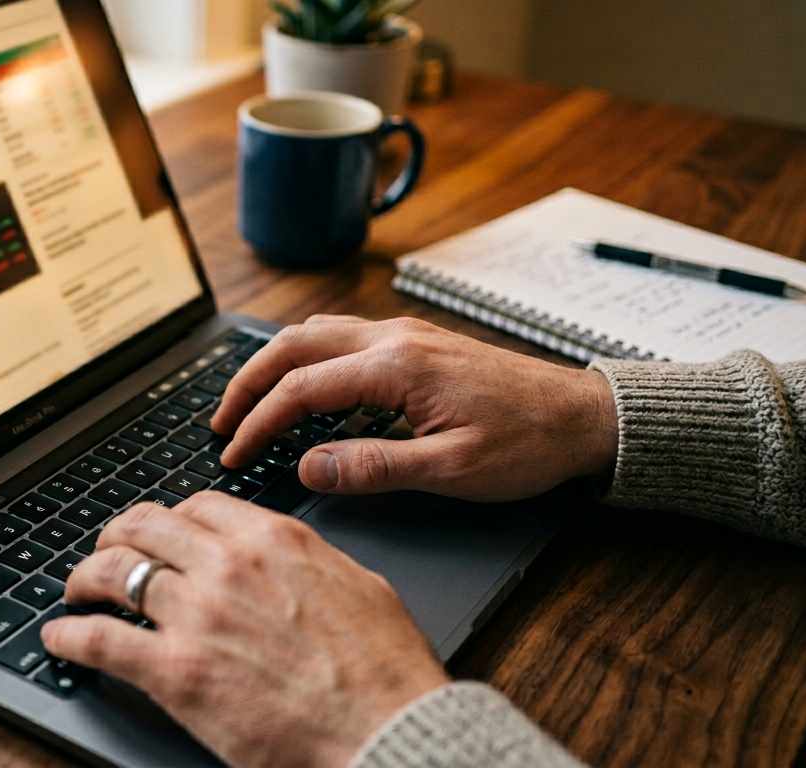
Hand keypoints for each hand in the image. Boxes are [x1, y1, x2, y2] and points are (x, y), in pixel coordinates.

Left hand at [41, 493, 448, 767]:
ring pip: (112, 572)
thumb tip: (290, 556)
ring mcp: (197, 616)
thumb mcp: (358, 587)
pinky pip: (98, 639)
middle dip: (115, 537)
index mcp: (273, 541)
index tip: (160, 534)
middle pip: (142, 526)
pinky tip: (60, 638)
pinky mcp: (175, 672)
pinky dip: (68, 636)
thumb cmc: (385, 673)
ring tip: (77, 592)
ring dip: (84, 580)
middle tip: (106, 553)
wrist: (388, 733)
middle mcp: (227, 566)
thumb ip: (310, 561)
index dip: (168, 519)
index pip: (197, 505)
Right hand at [213, 315, 618, 501]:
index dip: (258, 423)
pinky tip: (304, 389)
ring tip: (249, 404)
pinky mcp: (415, 343)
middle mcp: (394, 338)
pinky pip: (340, 337)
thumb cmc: (528, 444)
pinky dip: (306, 359)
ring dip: (273, 365)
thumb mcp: (451, 471)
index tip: (233, 453)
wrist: (585, 416)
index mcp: (397, 366)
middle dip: (247, 382)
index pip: (301, 387)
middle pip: (293, 344)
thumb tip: (309, 468)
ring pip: (314, 333)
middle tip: (220, 423)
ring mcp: (404, 334)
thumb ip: (373, 467)